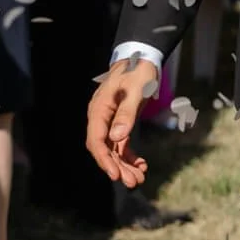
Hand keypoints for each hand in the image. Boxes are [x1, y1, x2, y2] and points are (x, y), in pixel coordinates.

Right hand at [86, 57, 157, 186]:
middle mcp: (101, 117)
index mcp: (99, 109)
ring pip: (113, 149)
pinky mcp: (120, 122)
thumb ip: (126, 113)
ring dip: (124, 165)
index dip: (104, 159)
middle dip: (117, 167)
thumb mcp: (136, 90)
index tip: (114, 175)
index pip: (96, 140)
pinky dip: (129, 155)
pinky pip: (121, 143)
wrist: (143, 57)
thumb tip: (116, 138)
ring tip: (138, 179)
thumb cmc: (138, 70)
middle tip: (133, 182)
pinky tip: (140, 165)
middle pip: (105, 149)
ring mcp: (110, 121)